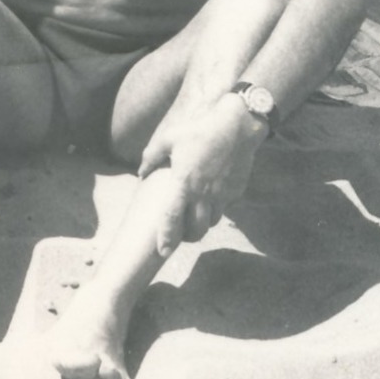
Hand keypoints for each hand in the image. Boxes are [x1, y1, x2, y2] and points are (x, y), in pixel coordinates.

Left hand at [138, 97, 263, 257]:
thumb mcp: (169, 138)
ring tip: (195, 217)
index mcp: (184, 183)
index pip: (172, 218)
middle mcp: (204, 194)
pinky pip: (224, 208)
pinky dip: (216, 209)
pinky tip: (211, 198)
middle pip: (196, 230)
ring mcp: (222, 195)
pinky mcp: (235, 191)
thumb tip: (141, 172)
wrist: (238, 127)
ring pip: (211, 222)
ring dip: (202, 224)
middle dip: (187, 237)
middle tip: (181, 235)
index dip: (166, 237)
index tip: (162, 251)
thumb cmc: (200, 130)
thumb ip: (151, 157)